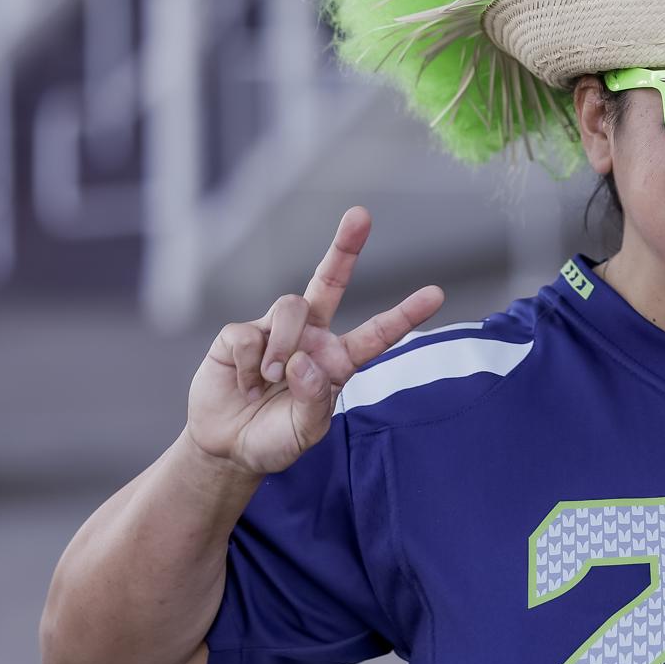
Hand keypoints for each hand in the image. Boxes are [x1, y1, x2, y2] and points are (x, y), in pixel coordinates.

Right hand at [185, 207, 443, 475]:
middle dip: (345, 247)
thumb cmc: (274, 438)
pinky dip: (247, 363)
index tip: (437, 293)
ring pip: (290, 307)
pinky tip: (244, 383)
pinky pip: (247, 334)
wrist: (227, 448)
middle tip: (361, 215)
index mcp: (337, 360)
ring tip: (271, 379)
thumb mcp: (304, 432)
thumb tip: (305, 361)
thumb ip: (313, 402)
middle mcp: (311, 337)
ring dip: (282, 346)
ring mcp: (276, 331)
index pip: (377, 333)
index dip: (406, 314)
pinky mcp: (239, 334)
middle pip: (330, 281)